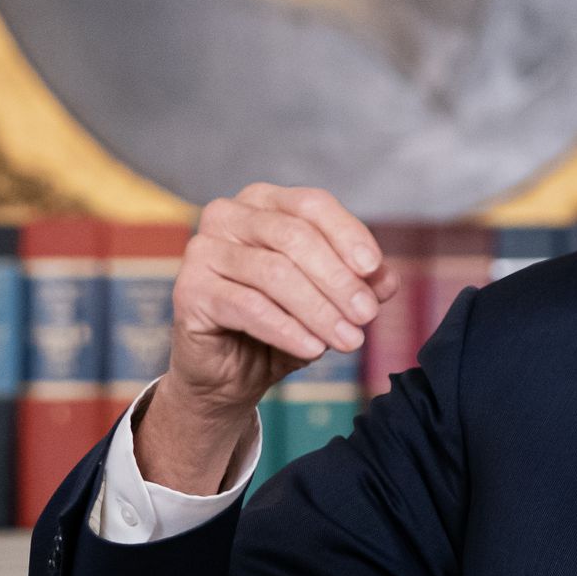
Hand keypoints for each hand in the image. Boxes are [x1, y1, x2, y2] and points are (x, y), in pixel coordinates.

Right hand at [136, 184, 394, 492]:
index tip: (374, 269)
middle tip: (366, 315)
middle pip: (294, 236)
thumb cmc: (279, 323)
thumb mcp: (327, 300)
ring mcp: (203, 250)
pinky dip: (287, 329)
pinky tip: (313, 349)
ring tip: (348, 340)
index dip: (347, 234)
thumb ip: (357, 283)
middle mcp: (228, 215)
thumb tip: (386, 280)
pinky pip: (248, 306)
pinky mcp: (189, 290)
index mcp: (263, 201)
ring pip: (274, 273)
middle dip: (338, 279)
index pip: (311, 204)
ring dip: (318, 310)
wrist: (229, 373)